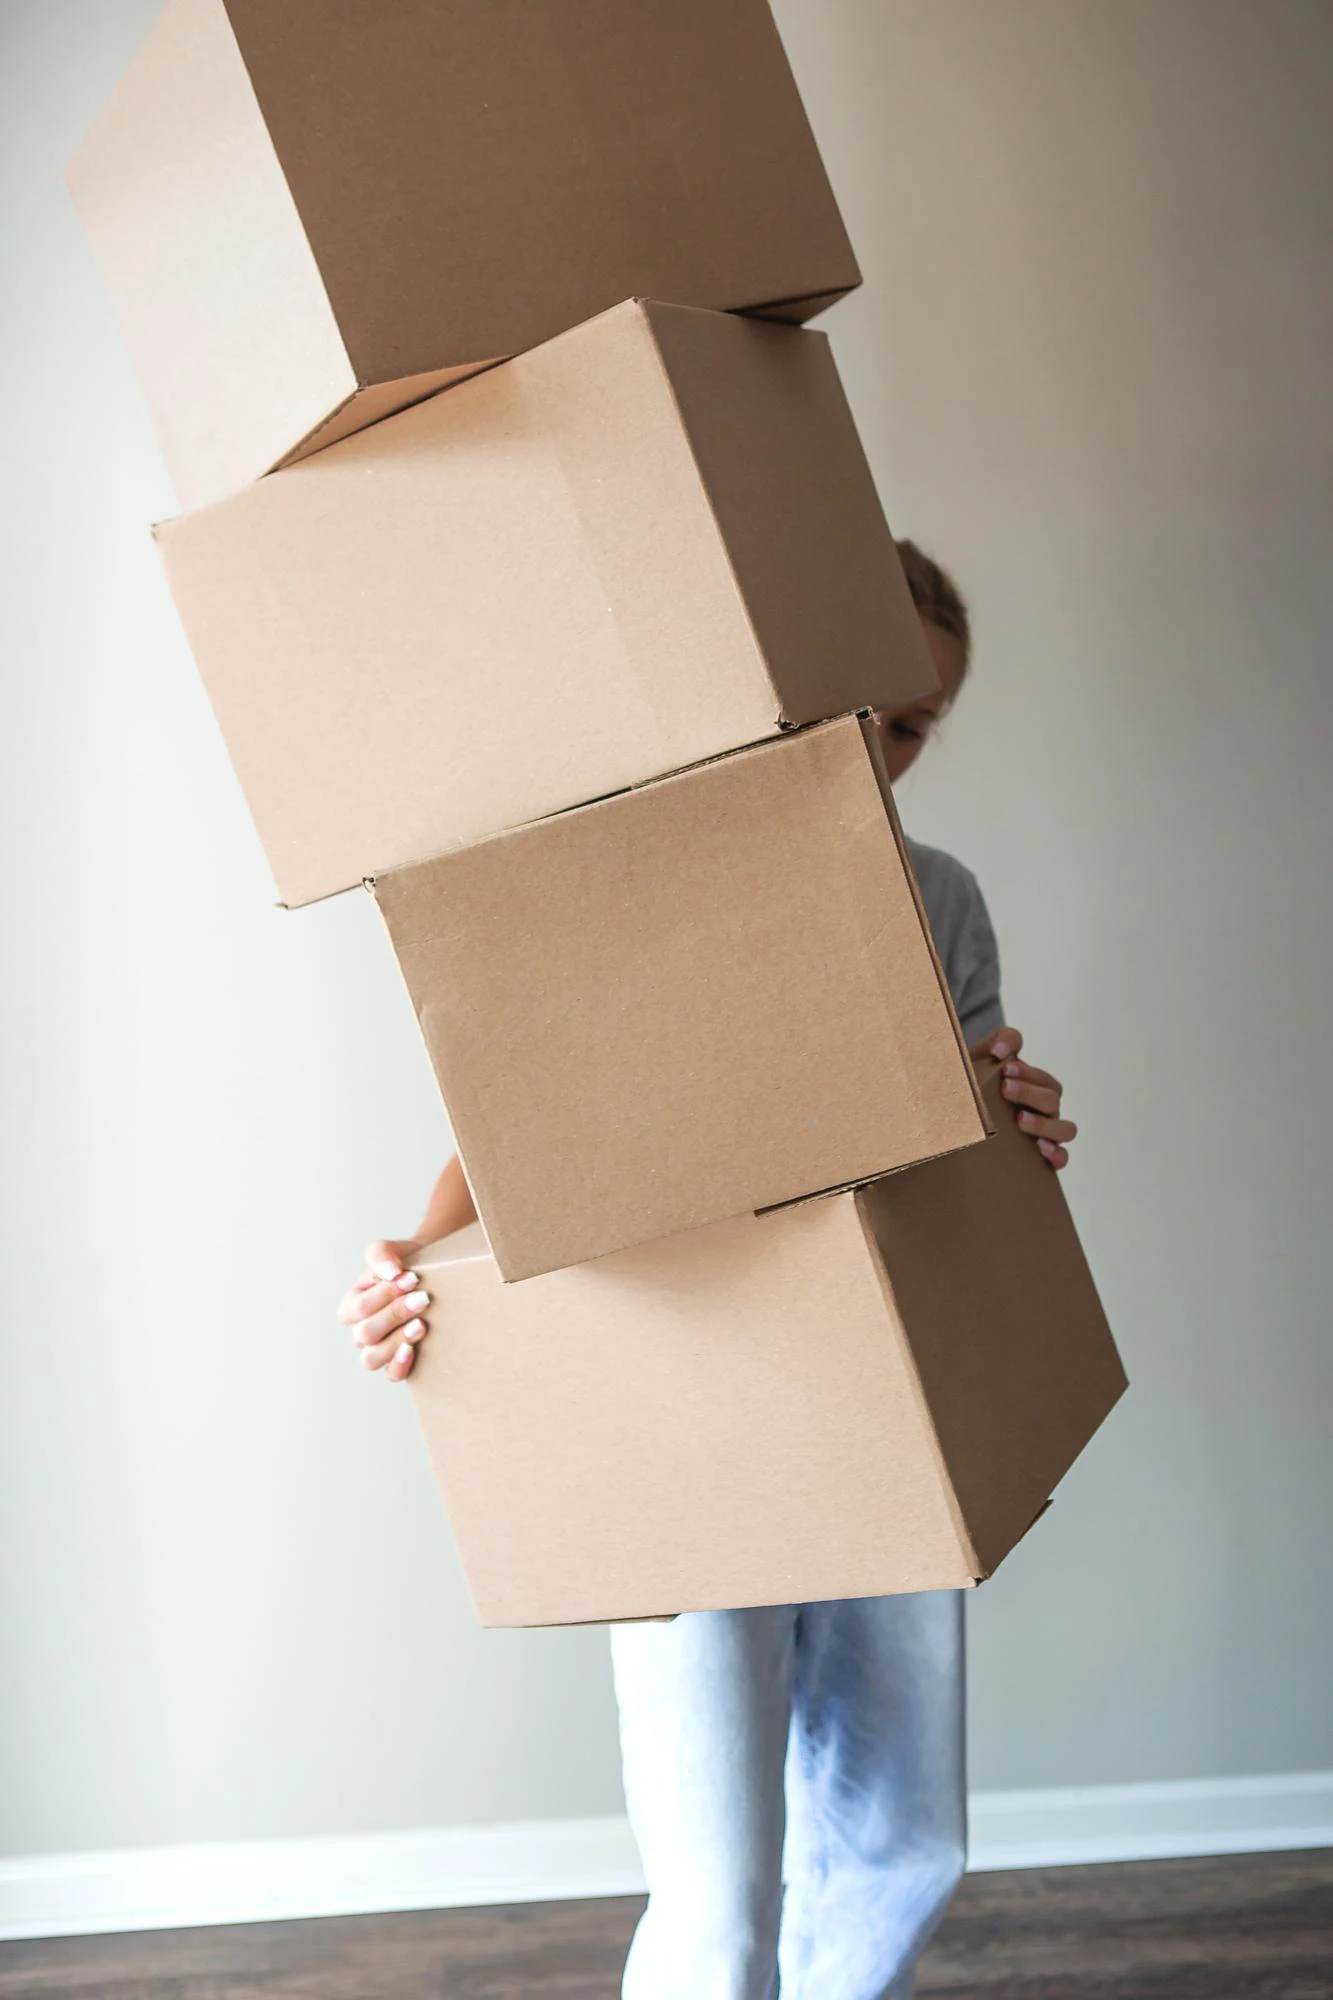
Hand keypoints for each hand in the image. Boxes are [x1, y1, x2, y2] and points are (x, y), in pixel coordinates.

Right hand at [336, 1238, 429, 1381]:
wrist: (432, 1273)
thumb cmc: (404, 1265)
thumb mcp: (389, 1251)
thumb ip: (381, 1254)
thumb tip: (391, 1271)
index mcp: (351, 1306)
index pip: (359, 1308)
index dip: (384, 1295)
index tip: (413, 1278)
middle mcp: (359, 1331)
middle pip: (366, 1333)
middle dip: (396, 1314)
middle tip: (424, 1298)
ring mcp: (376, 1350)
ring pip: (371, 1358)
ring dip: (397, 1340)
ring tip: (421, 1324)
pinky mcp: (396, 1362)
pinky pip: (390, 1374)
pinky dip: (399, 1365)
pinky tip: (412, 1349)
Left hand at [969, 1027, 1077, 1170]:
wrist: (954, 1117)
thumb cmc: (973, 1086)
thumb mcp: (982, 1058)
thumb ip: (999, 1041)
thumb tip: (1002, 1049)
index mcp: (1034, 1088)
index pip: (1042, 1079)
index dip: (1028, 1074)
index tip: (1005, 1069)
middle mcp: (1044, 1111)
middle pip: (1052, 1100)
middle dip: (1030, 1093)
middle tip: (1005, 1089)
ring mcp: (1046, 1135)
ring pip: (1065, 1129)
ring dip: (1045, 1124)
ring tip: (1020, 1120)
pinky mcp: (1042, 1159)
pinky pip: (1061, 1158)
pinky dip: (1057, 1154)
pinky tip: (1041, 1150)